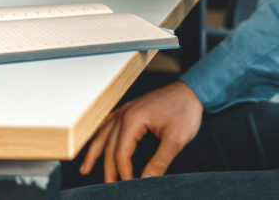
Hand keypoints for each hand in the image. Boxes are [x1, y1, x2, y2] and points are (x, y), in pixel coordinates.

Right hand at [79, 80, 203, 181]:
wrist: (192, 90)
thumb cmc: (185, 110)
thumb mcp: (176, 139)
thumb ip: (159, 162)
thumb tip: (146, 180)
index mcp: (133, 120)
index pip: (121, 154)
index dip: (123, 173)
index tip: (129, 187)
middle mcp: (125, 113)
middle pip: (110, 147)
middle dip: (109, 170)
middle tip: (109, 188)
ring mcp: (126, 110)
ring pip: (104, 134)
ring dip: (94, 153)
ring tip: (85, 169)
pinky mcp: (130, 109)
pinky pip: (108, 123)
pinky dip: (100, 135)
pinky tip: (96, 142)